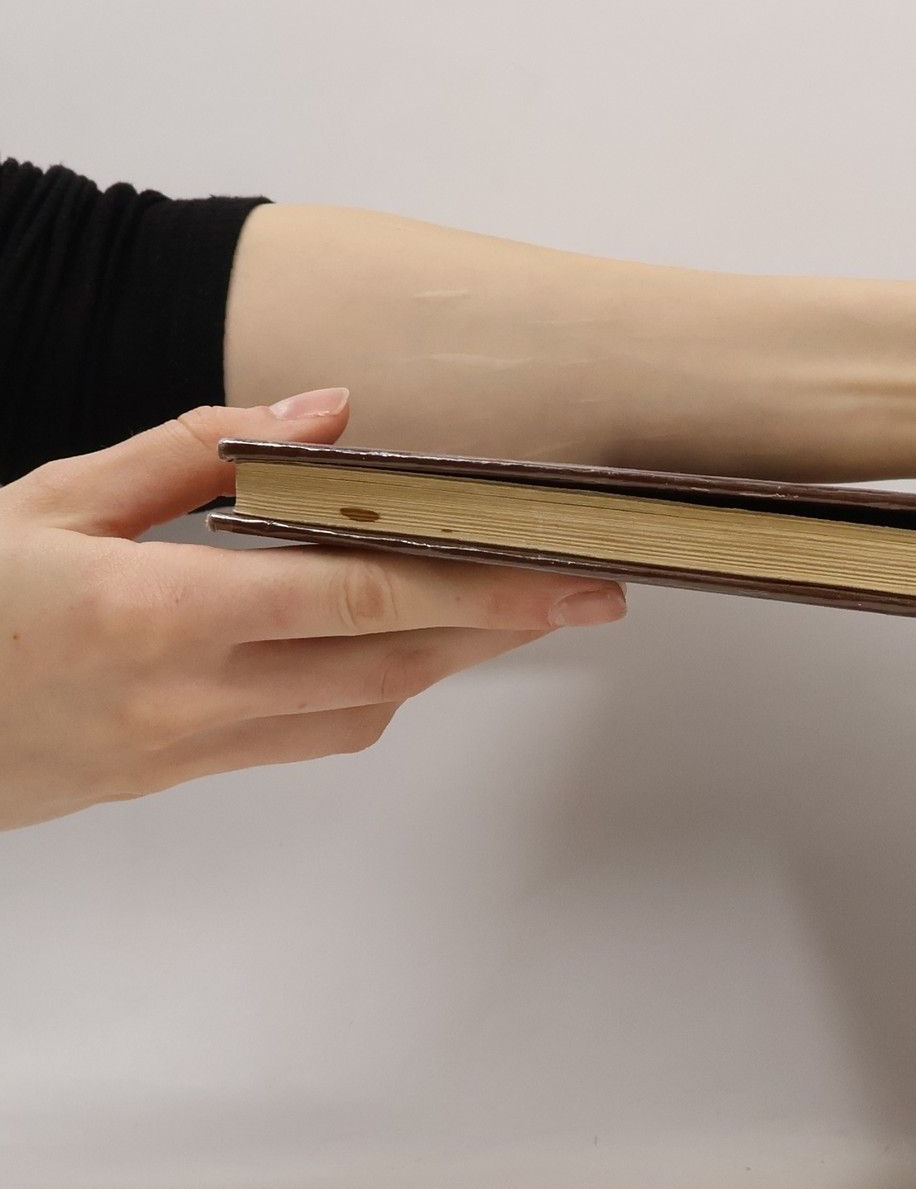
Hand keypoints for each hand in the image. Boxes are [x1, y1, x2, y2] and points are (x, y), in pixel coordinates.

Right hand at [0, 389, 626, 831]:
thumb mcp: (53, 499)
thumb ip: (193, 452)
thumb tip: (325, 413)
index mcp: (158, 617)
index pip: (361, 603)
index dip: (481, 592)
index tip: (568, 577)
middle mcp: (189, 700)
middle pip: (392, 667)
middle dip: (502, 630)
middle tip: (589, 593)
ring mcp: (187, 751)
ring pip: (362, 711)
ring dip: (448, 663)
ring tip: (515, 611)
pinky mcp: (178, 775)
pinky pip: (309, 737)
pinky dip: (374, 691)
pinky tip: (398, 647)